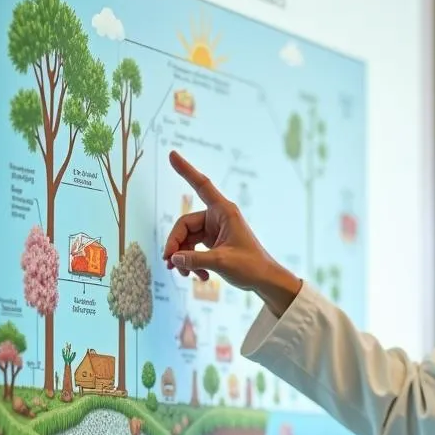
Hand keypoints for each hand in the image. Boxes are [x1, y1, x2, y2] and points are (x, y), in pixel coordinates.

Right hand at [162, 151, 300, 312]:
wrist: (265, 280)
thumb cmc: (251, 267)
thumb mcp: (221, 262)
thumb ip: (194, 259)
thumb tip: (173, 259)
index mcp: (224, 211)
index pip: (201, 185)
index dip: (186, 170)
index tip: (172, 154)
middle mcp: (218, 217)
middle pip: (183, 225)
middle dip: (175, 246)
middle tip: (170, 264)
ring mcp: (214, 230)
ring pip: (186, 240)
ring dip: (184, 258)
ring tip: (186, 275)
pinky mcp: (213, 242)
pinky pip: (193, 249)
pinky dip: (193, 262)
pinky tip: (201, 276)